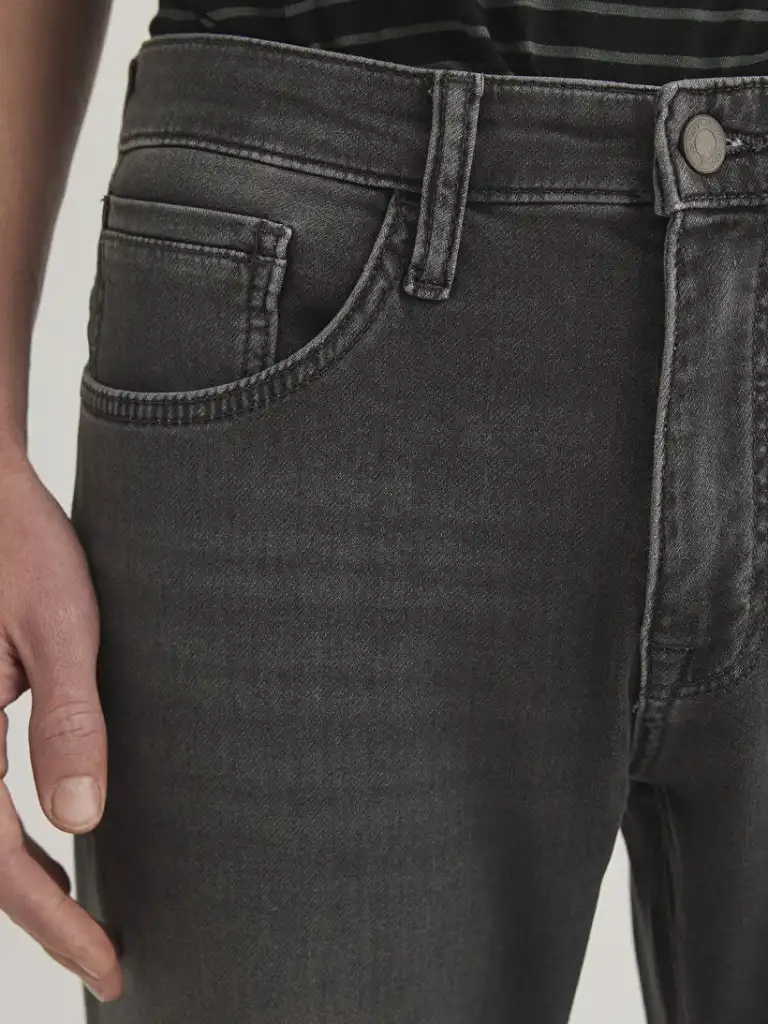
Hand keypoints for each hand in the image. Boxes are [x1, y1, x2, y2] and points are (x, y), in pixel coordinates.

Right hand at [0, 451, 121, 1002]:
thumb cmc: (22, 546)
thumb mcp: (58, 627)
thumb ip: (67, 721)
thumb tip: (82, 822)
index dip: (51, 922)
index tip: (106, 964)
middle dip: (40, 916)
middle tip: (103, 956)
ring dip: (23, 882)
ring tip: (78, 920)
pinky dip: (7, 835)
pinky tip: (49, 842)